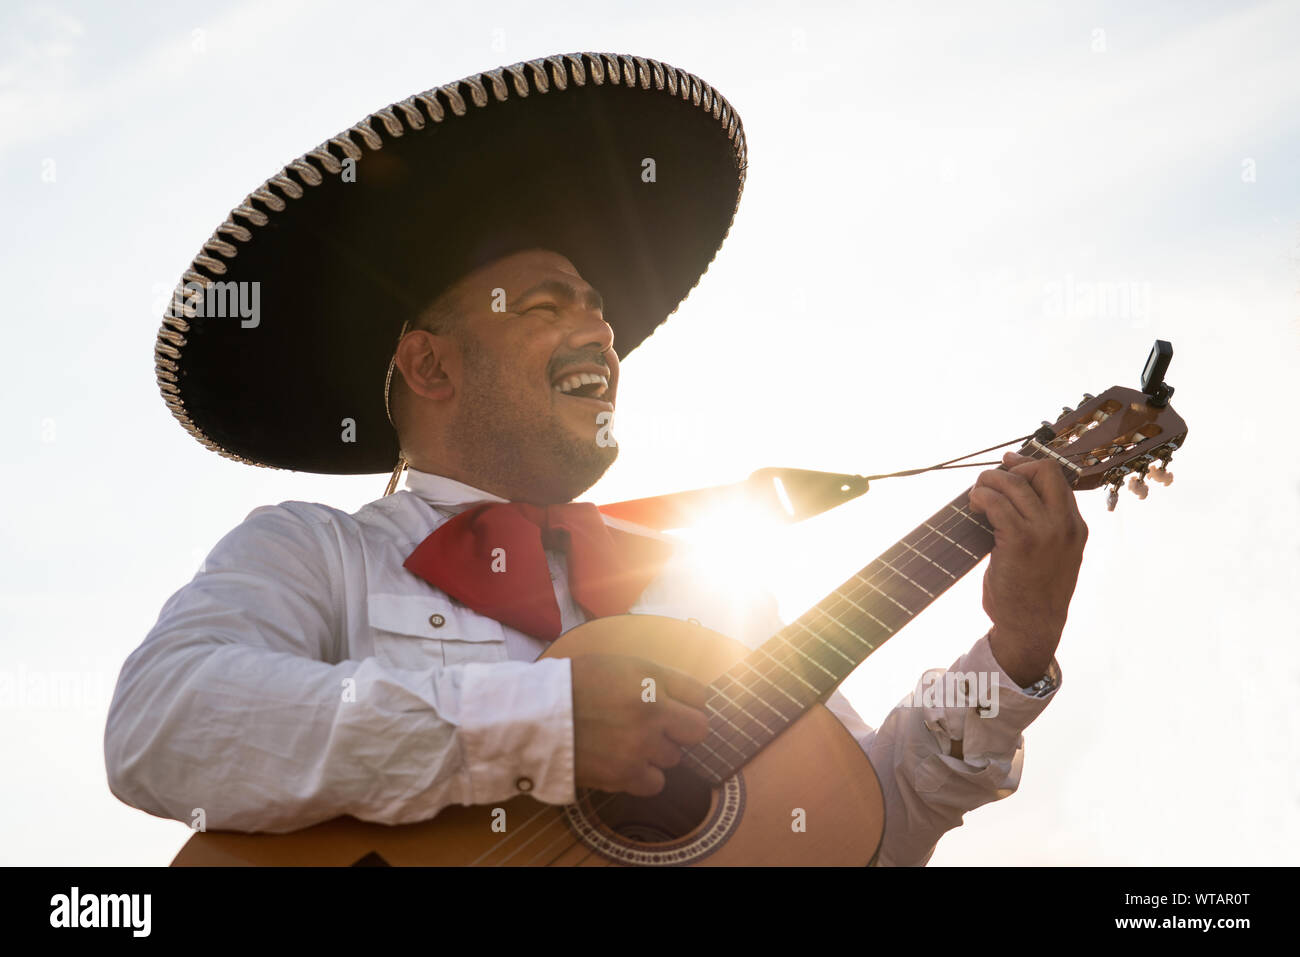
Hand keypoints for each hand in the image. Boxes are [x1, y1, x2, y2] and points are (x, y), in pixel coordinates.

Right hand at [569, 654, 709, 795]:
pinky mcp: (626, 773)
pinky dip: (642, 777)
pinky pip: (656, 783)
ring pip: (674, 757)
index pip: (699, 694)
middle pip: (698, 729)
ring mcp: (641, 743)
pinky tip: (622, 763)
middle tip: (659, 730)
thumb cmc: (572, 686)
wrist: (534, 716)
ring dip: (655, 754)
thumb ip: (653, 678)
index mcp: (650, 677)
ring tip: (625, 743)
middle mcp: (652, 709)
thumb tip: (680, 697)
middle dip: (682, 731)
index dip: (687, 703)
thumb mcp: (616, 665)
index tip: (675, 708)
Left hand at [967, 450, 1088, 686]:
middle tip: (990, 482)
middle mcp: (1064, 525)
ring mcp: (1045, 532)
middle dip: (1012, 468)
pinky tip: (974, 506)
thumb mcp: (1052, 555)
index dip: (1029, 465)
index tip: (1009, 463)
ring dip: (988, 482)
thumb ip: (1044, 526)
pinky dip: (982, 498)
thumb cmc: (1034, 592)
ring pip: (1014, 484)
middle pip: (1043, 471)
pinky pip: (998, 504)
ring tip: (976, 497)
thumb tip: (1012, 494)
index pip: (1058, 478)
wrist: (1032, 628)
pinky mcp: (1020, 541)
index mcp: (1075, 526)